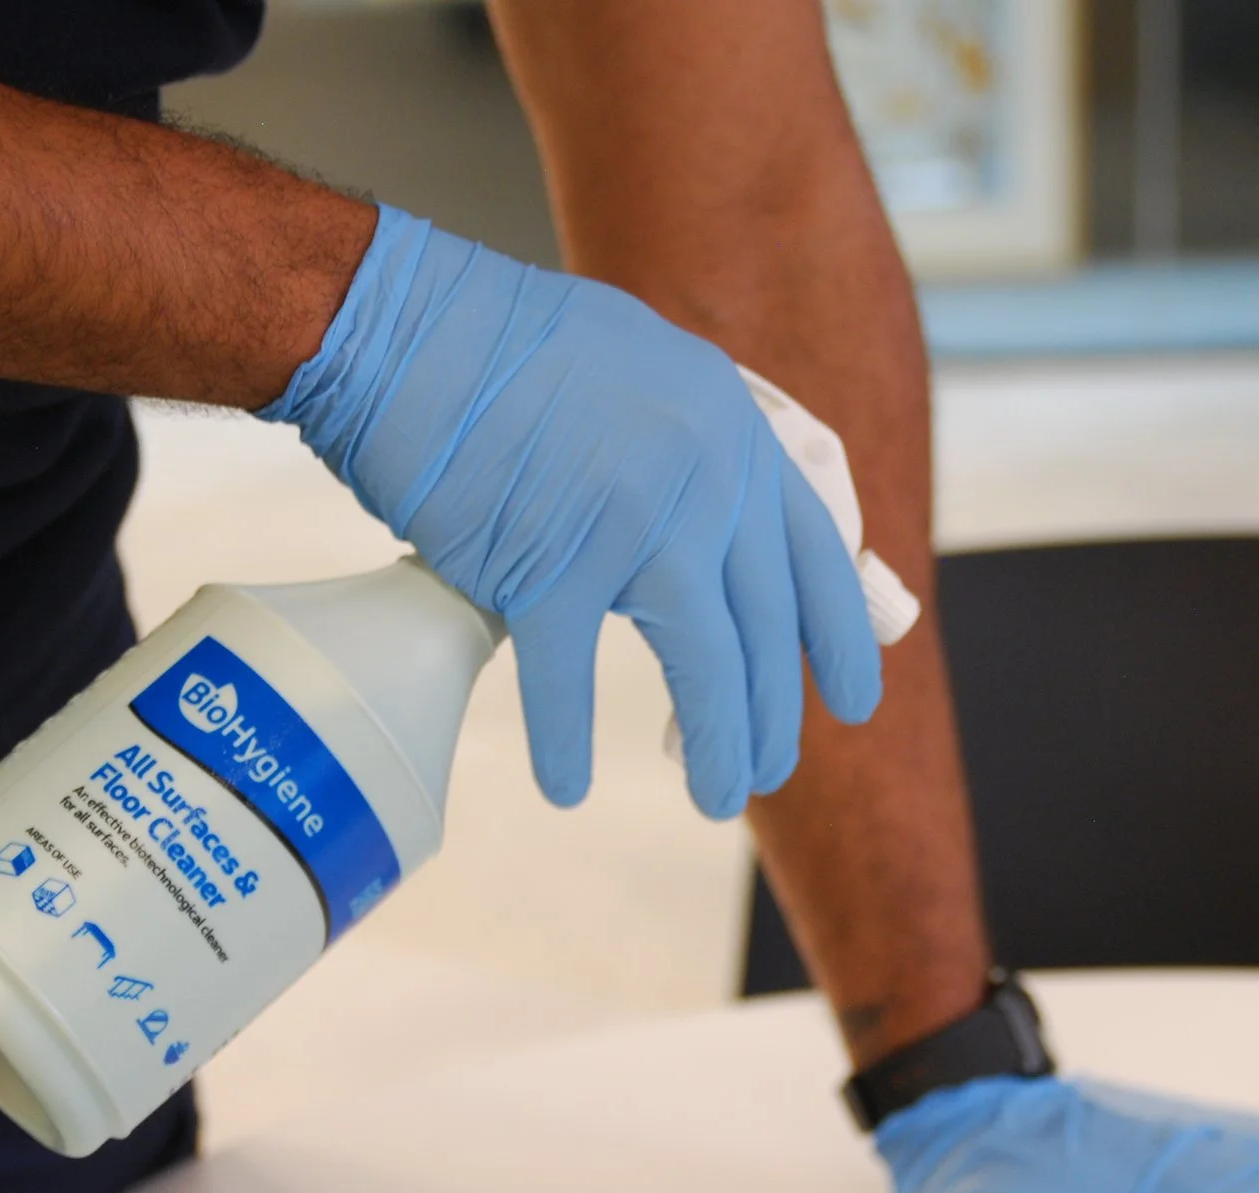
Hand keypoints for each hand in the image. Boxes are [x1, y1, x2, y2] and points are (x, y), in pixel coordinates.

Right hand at [261, 206, 882, 818]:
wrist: (403, 327)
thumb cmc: (497, 344)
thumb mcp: (645, 370)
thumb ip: (692, 448)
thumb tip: (709, 529)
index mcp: (732, 428)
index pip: (816, 552)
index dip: (841, 637)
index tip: (856, 698)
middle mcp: (706, 478)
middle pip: (767, 627)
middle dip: (773, 714)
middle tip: (768, 770)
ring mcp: (634, 526)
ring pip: (709, 668)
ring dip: (718, 747)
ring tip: (716, 797)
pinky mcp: (548, 568)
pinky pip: (570, 684)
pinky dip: (568, 746)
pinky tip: (568, 786)